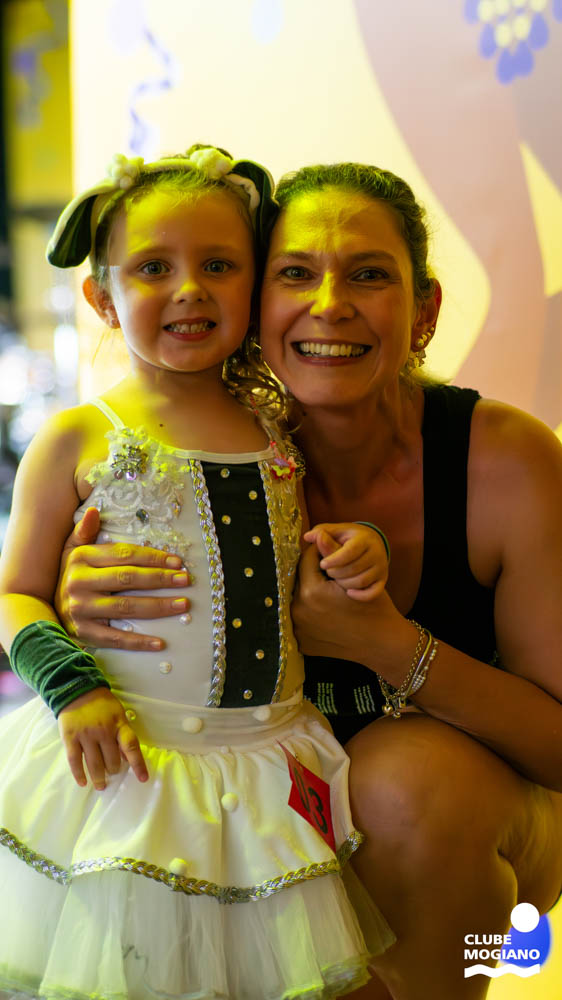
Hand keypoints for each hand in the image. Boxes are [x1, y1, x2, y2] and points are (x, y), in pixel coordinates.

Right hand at [54, 507, 191, 650]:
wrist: (41, 610)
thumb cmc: (69, 576)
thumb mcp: (71, 551)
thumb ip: (84, 532)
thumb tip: (94, 511)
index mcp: (81, 559)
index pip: (124, 555)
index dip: (153, 557)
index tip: (177, 561)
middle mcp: (79, 583)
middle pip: (128, 579)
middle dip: (161, 579)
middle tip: (186, 580)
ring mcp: (81, 610)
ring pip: (126, 608)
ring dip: (158, 606)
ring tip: (183, 605)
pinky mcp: (84, 633)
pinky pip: (116, 638)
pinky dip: (139, 642)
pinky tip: (161, 643)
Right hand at [58, 686, 147, 789]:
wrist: (77, 691)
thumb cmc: (102, 704)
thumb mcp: (118, 714)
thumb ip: (122, 734)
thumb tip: (126, 758)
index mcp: (118, 724)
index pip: (131, 747)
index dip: (138, 764)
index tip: (143, 779)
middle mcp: (103, 732)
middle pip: (111, 760)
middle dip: (113, 770)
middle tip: (112, 772)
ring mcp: (86, 736)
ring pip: (94, 763)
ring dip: (98, 778)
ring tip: (101, 785)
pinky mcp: (70, 738)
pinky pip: (75, 761)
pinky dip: (79, 774)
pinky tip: (83, 782)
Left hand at [292, 543, 404, 668]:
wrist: (383, 644)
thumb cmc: (374, 607)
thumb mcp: (354, 576)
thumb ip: (332, 554)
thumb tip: (316, 534)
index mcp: (310, 593)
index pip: (306, 561)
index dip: (319, 554)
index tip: (330, 555)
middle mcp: (299, 612)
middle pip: (300, 581)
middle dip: (313, 575)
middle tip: (330, 576)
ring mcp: (299, 630)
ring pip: (300, 600)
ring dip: (310, 593)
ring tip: (328, 593)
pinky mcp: (302, 643)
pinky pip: (302, 620)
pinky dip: (312, 614)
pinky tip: (327, 613)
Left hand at [303, 522, 388, 599]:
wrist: (374, 544)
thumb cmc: (351, 538)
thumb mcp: (338, 531)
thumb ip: (323, 533)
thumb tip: (307, 537)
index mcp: (365, 539)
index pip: (350, 552)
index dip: (334, 559)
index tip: (322, 564)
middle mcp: (377, 553)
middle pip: (353, 568)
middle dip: (336, 572)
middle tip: (328, 571)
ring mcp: (381, 568)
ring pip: (361, 581)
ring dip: (344, 583)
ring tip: (335, 579)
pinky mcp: (382, 580)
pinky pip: (373, 593)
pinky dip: (361, 595)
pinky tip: (349, 593)